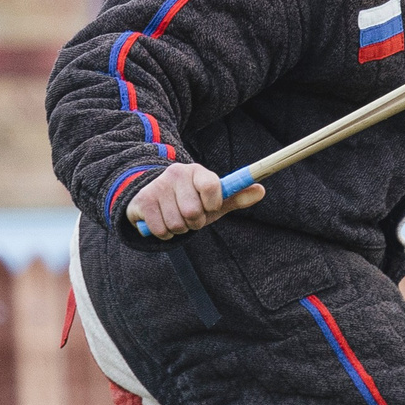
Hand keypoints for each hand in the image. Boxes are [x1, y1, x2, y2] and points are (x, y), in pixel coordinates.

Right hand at [126, 162, 263, 236]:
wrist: (151, 197)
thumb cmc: (189, 200)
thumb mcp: (214, 200)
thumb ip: (236, 197)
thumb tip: (261, 190)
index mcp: (197, 172)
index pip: (212, 187)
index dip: (213, 204)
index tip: (209, 206)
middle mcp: (176, 174)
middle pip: (194, 212)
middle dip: (195, 222)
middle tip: (190, 216)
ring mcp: (157, 186)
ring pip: (177, 224)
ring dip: (180, 229)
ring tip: (176, 218)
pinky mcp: (143, 201)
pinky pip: (162, 230)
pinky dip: (165, 233)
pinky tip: (162, 222)